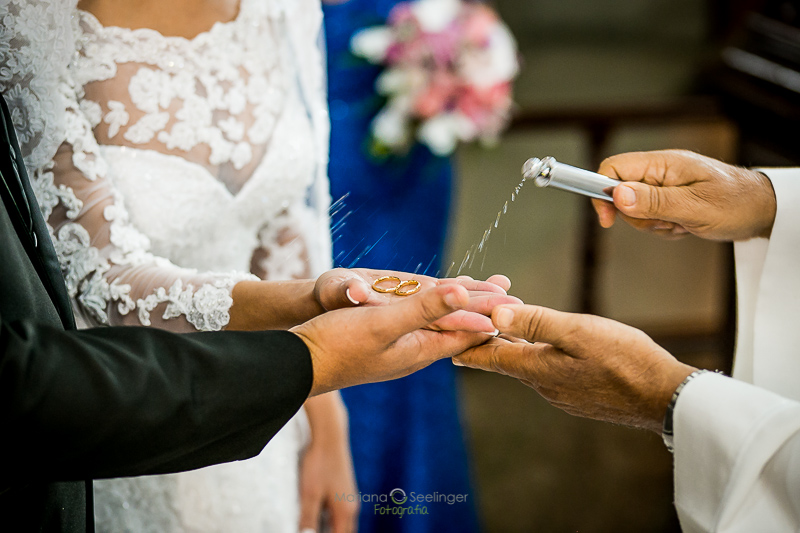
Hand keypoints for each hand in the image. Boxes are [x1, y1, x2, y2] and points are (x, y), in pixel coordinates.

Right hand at [293, 284, 491, 395]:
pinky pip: (419, 328)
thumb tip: (465, 294)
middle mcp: (413, 354)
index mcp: (419, 351)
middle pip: (457, 331)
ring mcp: (397, 352)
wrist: (298, 365)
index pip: (468, 334)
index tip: (515, 300)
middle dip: (481, 312)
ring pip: (439, 329)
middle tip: (506, 294)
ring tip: (478, 298)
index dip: (492, 315)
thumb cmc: (337, 345)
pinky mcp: (381, 346)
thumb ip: (423, 308)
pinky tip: (432, 313)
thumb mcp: (383, 322)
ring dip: (460, 312)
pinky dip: (436, 314)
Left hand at [299, 393, 357, 532]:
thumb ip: (308, 519)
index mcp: (346, 512)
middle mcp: (351, 506)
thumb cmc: (320, 464)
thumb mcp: (310, 494)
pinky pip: (339, 512)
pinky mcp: (344, 489)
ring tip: (314, 527)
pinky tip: (317, 515)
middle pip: (344, 532)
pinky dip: (330, 519)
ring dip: (330, 529)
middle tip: (314, 532)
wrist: (330, 436)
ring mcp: (349, 497)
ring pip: (342, 523)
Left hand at [453, 305, 695, 432]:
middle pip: (505, 360)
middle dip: (490, 337)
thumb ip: (536, 323)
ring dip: (514, 344)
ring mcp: (562, 393)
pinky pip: (547, 371)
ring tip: (504, 326)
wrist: (666, 398)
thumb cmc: (625, 360)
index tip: (444, 339)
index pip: (489, 357)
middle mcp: (543, 385)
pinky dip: (537, 354)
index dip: (467, 344)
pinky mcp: (580, 395)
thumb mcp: (579, 332)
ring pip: (527, 365)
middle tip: (473, 322)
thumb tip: (495, 315)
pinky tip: (544, 345)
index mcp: (537, 369)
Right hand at [591, 149, 776, 240]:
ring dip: (654, 224)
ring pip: (635, 211)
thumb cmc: (736, 203)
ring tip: (681, 223)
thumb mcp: (693, 206)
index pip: (613, 168)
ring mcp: (664, 186)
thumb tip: (618, 195)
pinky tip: (684, 226)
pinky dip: (664, 228)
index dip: (603, 192)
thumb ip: (653, 201)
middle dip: (638, 217)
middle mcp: (659, 172)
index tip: (608, 219)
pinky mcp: (668, 200)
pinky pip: (650, 219)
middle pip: (621, 195)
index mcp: (662, 164)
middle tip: (666, 221)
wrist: (762, 210)